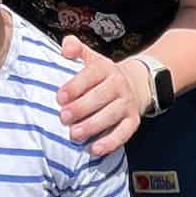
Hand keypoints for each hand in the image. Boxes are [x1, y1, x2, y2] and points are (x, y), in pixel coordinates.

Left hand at [56, 39, 146, 154]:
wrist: (136, 83)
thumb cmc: (102, 74)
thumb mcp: (91, 58)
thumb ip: (76, 48)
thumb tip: (66, 47)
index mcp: (105, 68)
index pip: (90, 75)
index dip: (75, 86)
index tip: (59, 97)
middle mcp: (119, 85)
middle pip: (100, 97)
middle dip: (81, 108)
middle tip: (63, 118)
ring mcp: (127, 104)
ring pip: (111, 115)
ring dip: (92, 126)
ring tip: (74, 135)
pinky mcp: (133, 121)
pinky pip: (124, 133)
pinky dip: (110, 142)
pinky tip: (95, 149)